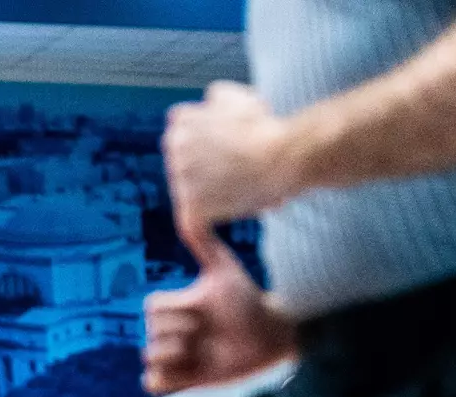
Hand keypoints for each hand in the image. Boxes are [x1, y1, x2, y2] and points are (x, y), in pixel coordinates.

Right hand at [142, 227, 293, 395]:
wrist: (270, 336)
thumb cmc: (248, 300)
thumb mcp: (225, 270)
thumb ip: (204, 243)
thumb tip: (186, 210)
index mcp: (179, 305)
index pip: (152, 306)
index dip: (174, 309)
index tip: (201, 308)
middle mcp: (175, 330)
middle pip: (152, 332)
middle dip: (181, 332)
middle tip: (207, 331)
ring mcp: (178, 356)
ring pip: (151, 357)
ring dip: (175, 355)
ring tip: (202, 352)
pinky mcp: (183, 380)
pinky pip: (152, 383)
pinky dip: (161, 379)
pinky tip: (186, 370)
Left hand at [165, 82, 295, 230]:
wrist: (282, 157)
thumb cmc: (266, 127)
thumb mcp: (237, 95)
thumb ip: (214, 98)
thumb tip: (206, 103)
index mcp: (180, 122)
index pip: (183, 140)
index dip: (205, 148)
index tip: (223, 154)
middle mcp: (173, 149)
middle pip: (183, 167)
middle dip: (203, 171)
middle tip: (234, 172)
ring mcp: (180, 180)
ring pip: (190, 193)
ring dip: (208, 196)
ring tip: (239, 189)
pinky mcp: (192, 208)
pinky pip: (191, 228)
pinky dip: (200, 235)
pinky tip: (207, 242)